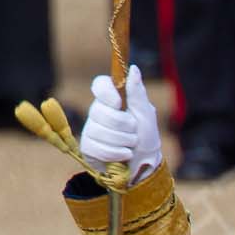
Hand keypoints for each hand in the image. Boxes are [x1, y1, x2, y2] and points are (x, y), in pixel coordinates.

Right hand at [80, 65, 162, 183]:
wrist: (145, 165)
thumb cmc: (147, 137)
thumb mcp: (146, 114)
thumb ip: (138, 93)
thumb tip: (133, 69)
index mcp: (112, 99)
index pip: (99, 84)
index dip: (107, 93)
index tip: (118, 103)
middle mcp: (98, 111)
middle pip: (100, 111)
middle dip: (124, 126)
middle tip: (134, 132)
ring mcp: (91, 129)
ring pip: (99, 131)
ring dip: (123, 141)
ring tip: (131, 145)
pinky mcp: (88, 147)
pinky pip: (96, 147)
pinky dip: (115, 153)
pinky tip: (123, 155)